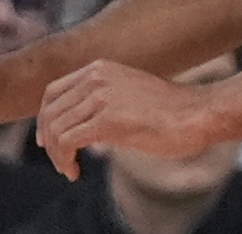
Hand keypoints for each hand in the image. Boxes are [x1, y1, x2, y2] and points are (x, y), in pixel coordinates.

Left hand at [35, 63, 221, 177]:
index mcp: (98, 69)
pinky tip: (75, 172)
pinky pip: (69, 141)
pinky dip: (64, 159)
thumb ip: (104, 102)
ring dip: (56, 155)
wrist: (197, 113)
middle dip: (49, 141)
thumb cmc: (170, 111)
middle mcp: (94, 77)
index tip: (46, 140)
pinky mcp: (107, 119)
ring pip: (56, 128)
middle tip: (60, 163)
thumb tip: (86, 127)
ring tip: (69, 170)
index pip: (53, 92)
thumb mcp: (128, 95)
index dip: (44, 118)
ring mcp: (100, 96)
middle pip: (50, 111)